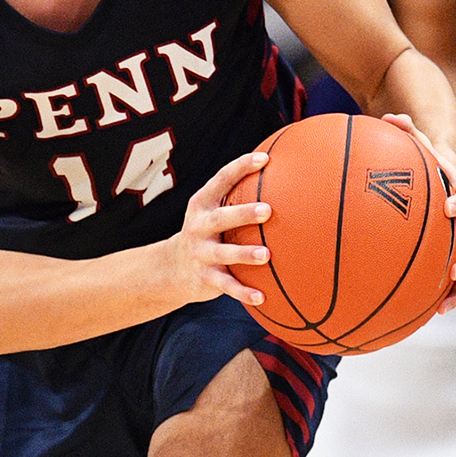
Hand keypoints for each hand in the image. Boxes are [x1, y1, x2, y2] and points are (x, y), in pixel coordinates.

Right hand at [159, 150, 273, 308]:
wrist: (171, 268)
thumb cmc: (206, 233)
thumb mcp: (213, 211)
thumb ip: (237, 197)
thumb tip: (284, 176)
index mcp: (203, 205)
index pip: (221, 179)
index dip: (241, 167)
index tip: (264, 159)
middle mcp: (199, 227)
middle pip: (221, 218)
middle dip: (243, 213)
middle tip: (267, 210)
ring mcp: (200, 253)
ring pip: (223, 254)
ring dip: (244, 254)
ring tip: (266, 255)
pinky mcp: (204, 277)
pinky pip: (226, 286)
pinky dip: (243, 292)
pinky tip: (261, 297)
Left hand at [381, 113, 455, 312]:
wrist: (444, 172)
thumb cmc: (426, 158)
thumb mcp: (418, 142)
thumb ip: (406, 129)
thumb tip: (390, 116)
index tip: (448, 207)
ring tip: (446, 304)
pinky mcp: (455, 249)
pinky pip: (454, 275)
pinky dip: (446, 292)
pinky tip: (430, 312)